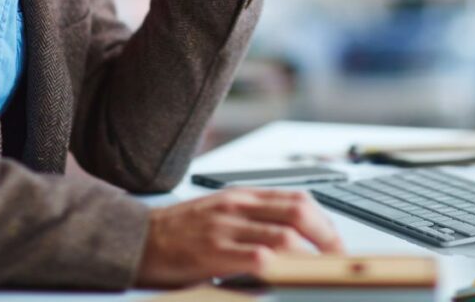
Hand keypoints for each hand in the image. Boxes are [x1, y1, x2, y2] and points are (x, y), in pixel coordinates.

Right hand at [134, 189, 343, 287]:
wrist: (135, 238)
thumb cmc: (178, 231)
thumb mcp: (220, 213)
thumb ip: (252, 221)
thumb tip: (291, 240)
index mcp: (242, 196)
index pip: (297, 198)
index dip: (324, 220)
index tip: (336, 242)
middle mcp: (238, 206)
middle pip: (299, 211)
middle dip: (327, 236)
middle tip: (339, 259)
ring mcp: (226, 228)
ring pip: (284, 235)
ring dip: (311, 256)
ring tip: (322, 273)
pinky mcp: (213, 252)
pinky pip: (257, 258)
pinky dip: (280, 269)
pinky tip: (289, 279)